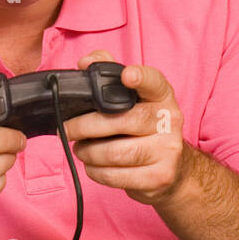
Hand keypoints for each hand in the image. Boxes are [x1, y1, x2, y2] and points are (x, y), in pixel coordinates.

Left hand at [66, 49, 191, 205]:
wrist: (172, 169)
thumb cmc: (142, 130)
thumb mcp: (133, 101)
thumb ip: (108, 75)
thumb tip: (85, 62)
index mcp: (162, 97)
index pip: (153, 82)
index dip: (140, 77)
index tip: (126, 75)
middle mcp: (169, 121)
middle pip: (120, 121)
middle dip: (83, 127)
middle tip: (66, 130)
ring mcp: (167, 150)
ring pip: (114, 153)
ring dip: (87, 152)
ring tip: (81, 149)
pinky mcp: (159, 177)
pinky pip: (116, 176)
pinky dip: (96, 172)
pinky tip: (93, 166)